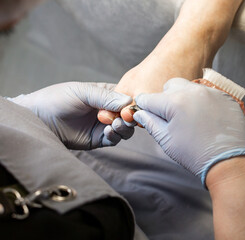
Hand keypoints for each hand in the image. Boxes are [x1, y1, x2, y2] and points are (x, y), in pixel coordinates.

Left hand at [8, 82, 133, 149]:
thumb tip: (128, 102)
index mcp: (107, 94)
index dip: (132, 103)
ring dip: (124, 127)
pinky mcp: (98, 139)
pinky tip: (107, 131)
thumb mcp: (82, 92)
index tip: (132, 106)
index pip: (127, 97)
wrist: (39, 119)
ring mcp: (104, 125)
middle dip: (129, 117)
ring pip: (125, 128)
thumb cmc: (57, 99)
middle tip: (124, 117)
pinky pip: (114, 139)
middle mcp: (108, 110)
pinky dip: (114, 136)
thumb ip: (105, 97)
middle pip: (129, 115)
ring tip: (115, 124)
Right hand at [133, 78, 244, 185]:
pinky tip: (206, 119)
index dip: (143, 106)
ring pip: (189, 87)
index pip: (149, 97)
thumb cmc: (196, 155)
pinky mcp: (225, 97)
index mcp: (174, 102)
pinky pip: (207, 93)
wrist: (230, 162)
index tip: (145, 113)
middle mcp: (192, 91)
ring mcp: (211, 92)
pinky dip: (202, 102)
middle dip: (165, 99)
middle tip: (171, 118)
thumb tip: (139, 113)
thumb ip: (150, 123)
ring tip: (190, 119)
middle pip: (169, 86)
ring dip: (184, 98)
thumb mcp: (167, 141)